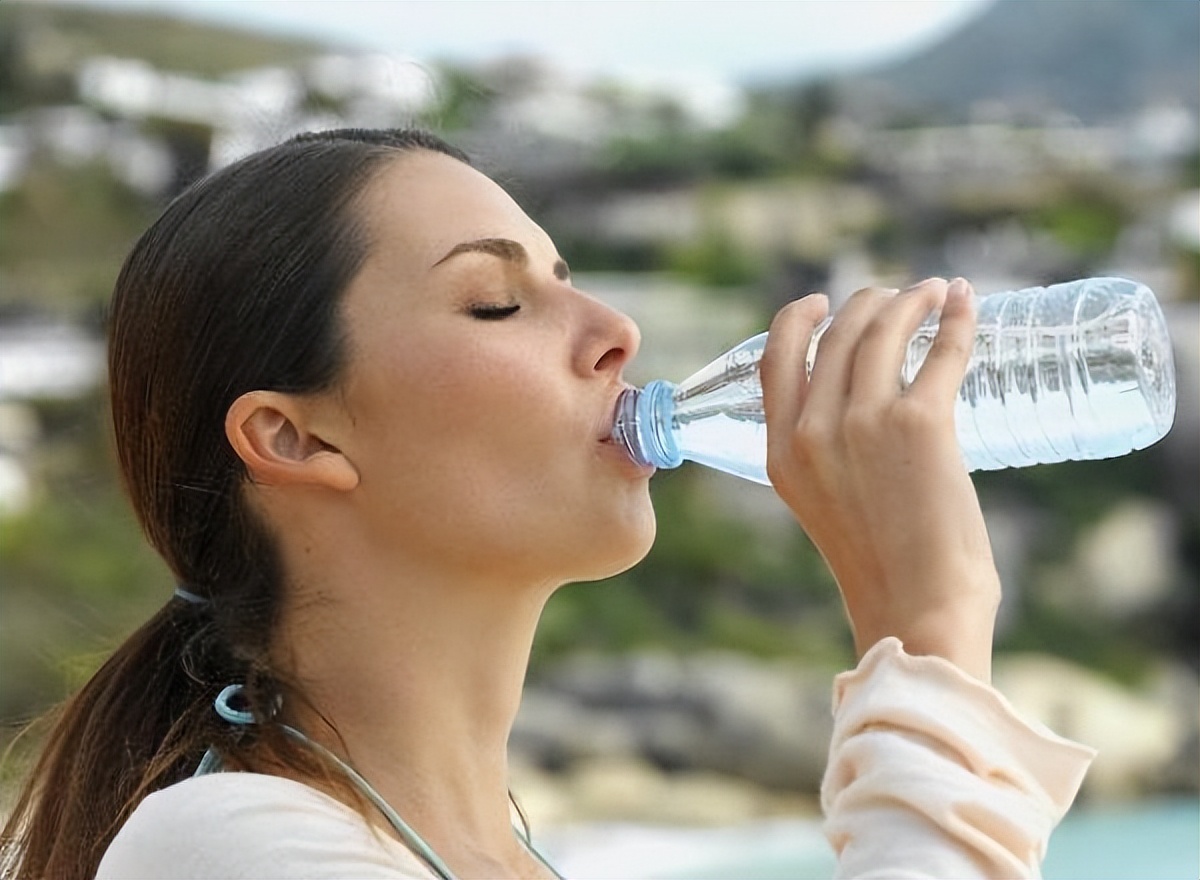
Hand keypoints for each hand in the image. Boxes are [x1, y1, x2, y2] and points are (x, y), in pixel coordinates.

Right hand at [760, 278, 999, 680]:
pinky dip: (957, 319)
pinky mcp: (921, 424)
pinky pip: (940, 351)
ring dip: (911, 300)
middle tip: (899, 297)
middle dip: (868, 303)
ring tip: (933, 292)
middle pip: (836, 334)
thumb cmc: (882, 569)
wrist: (917, 610)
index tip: (823, 300)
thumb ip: (825, 458)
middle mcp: (812, 431)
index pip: (776, 359)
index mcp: (779, 453)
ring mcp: (864, 423)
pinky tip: (964, 301)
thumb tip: (862, 416)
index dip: (797, 318)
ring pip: (884, 331)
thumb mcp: (822, 506)